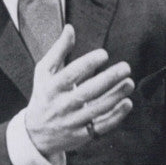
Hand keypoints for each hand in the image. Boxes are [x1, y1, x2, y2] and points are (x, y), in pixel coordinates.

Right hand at [25, 25, 133, 154]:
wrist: (35, 135)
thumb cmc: (44, 96)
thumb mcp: (44, 73)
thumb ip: (58, 51)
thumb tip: (70, 28)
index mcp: (51, 88)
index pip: (69, 75)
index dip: (87, 64)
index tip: (104, 54)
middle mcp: (61, 106)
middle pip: (86, 93)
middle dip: (108, 79)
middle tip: (126, 67)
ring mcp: (72, 122)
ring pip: (96, 110)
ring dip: (115, 96)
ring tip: (130, 83)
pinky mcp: (82, 136)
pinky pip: (101, 126)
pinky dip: (115, 116)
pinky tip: (127, 103)